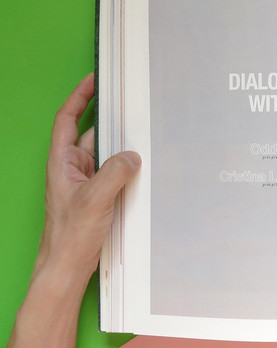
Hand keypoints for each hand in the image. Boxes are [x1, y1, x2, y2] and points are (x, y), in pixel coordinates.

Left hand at [35, 72, 140, 282]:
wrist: (67, 268)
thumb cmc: (70, 236)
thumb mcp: (95, 199)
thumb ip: (115, 172)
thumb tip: (132, 155)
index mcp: (61, 163)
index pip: (67, 119)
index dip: (79, 97)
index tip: (94, 79)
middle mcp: (72, 169)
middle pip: (92, 135)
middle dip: (111, 121)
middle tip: (131, 106)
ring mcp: (85, 183)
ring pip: (106, 156)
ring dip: (122, 149)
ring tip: (142, 136)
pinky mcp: (98, 197)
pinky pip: (114, 174)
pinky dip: (127, 168)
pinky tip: (142, 169)